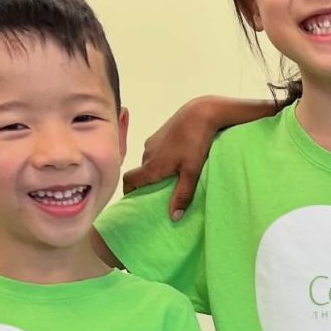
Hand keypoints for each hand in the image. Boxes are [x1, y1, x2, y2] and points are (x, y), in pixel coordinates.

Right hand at [122, 97, 224, 220]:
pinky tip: (179, 159)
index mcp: (151, 165)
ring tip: (174, 177)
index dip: (129, 192)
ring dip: (157, 171)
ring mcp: (153, 142)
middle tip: (162, 194)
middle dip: (148, 184)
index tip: (136, 201)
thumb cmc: (196, 142)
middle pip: (142, 173)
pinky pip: (157, 151)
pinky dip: (163, 159)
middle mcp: (147, 154)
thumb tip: (173, 218)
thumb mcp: (192, 171)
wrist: (201, 112)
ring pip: (150, 162)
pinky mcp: (160, 134)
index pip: (129, 181)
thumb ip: (182, 194)